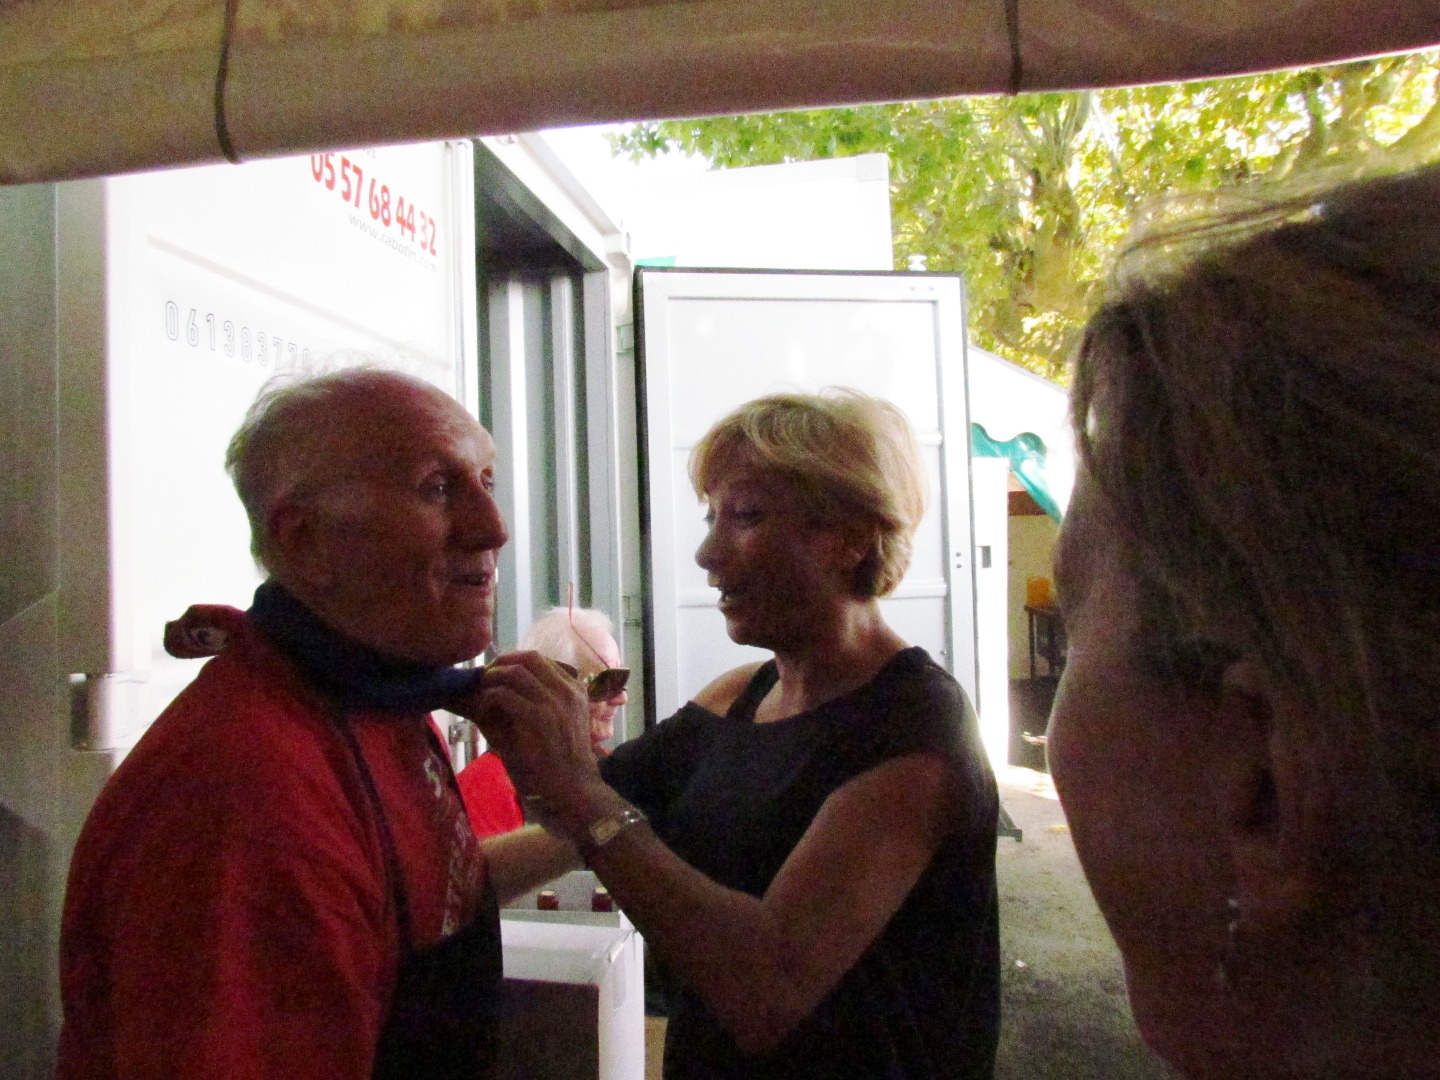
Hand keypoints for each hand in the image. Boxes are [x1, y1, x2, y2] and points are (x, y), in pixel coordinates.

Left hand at [454, 651, 602, 823]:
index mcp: (575, 690)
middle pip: (529, 657)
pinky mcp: (541, 719)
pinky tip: (484, 709)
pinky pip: (506, 695)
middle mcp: (569, 691)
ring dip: (493, 678)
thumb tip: (499, 689)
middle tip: (485, 677)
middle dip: (501, 662)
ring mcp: (557, 703)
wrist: (574, 791)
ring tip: (482, 692)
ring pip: (516, 672)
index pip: (541, 660)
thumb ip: (534, 704)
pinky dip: (490, 698)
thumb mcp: (555, 725)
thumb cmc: (561, 764)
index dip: (514, 661)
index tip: (498, 672)